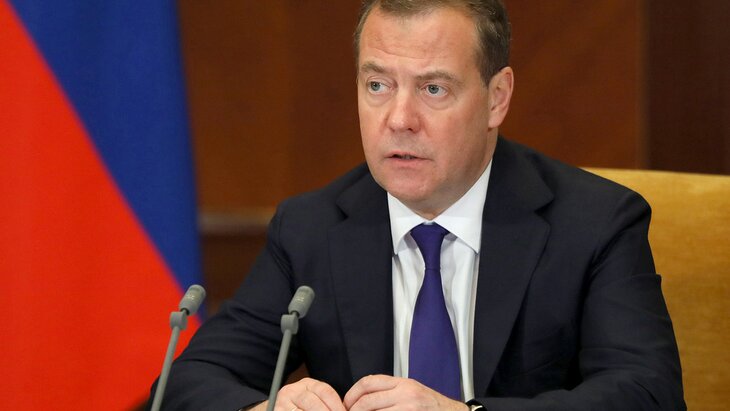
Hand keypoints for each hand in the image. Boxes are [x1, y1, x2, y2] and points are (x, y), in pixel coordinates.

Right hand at [248, 377, 346, 410]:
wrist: (270, 409)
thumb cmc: (298, 407)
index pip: (325, 392)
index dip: (337, 405)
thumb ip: (325, 403)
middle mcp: (292, 391)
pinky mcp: (276, 410)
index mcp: (306, 384)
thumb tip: (344, 410)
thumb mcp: (311, 399)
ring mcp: (282, 403)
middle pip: (314, 403)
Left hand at [343, 375, 467, 410]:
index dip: (351, 394)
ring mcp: (408, 409)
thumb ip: (390, 391)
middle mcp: (405, 394)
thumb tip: (363, 398)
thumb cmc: (432, 406)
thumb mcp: (411, 390)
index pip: (368, 383)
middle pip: (367, 401)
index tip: (346, 403)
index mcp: (402, 383)